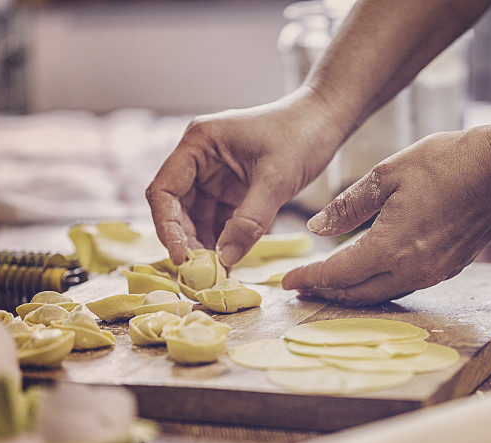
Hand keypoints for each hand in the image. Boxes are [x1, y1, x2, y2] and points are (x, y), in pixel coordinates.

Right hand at [146, 87, 344, 264]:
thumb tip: (225, 258)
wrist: (325, 120)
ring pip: (197, 219)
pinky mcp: (234, 190)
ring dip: (204, 245)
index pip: (164, 190)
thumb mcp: (276, 179)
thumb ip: (249, 220)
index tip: (180, 257)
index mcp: (199, 144)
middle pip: (177, 208)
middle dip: (187, 240)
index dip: (167, 226)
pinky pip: (220, 220)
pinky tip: (230, 263)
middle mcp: (200, 159)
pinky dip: (223, 241)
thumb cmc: (301, 134)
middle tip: (201, 273)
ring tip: (216, 274)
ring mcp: (216, 176)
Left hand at [281, 126, 490, 304]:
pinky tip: (369, 272)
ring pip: (382, 294)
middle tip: (303, 288)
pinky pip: (404, 285)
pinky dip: (379, 285)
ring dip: (352, 292)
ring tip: (329, 283)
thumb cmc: (448, 163)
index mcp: (390, 247)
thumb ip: (349, 206)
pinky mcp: (449, 269)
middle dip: (326, 293)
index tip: (286, 283)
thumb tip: (317, 228)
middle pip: (357, 294)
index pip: (337, 274)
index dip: (309, 279)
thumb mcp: (387, 174)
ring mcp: (434, 273)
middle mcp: (412, 270)